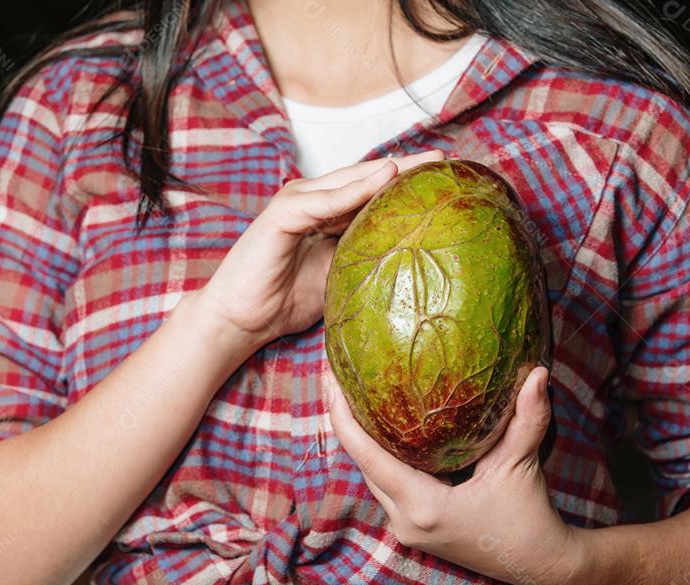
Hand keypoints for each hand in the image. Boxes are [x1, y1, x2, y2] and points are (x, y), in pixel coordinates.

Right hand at [196, 151, 444, 349]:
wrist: (242, 318)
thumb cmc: (285, 300)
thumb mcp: (339, 276)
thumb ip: (366, 256)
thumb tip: (410, 257)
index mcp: (327, 213)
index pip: (372, 191)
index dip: (407, 184)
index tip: (447, 180)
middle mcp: (313, 199)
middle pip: (366, 178)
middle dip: (407, 168)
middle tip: (447, 161)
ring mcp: (297, 201)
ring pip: (350, 181)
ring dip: (389, 171)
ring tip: (426, 164)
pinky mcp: (283, 212)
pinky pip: (325, 200)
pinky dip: (355, 190)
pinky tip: (386, 177)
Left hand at [326, 367, 581, 584]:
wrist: (538, 564)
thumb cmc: (529, 519)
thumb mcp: (522, 465)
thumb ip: (527, 419)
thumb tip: (537, 373)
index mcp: (423, 507)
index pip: (367, 456)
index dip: (343, 417)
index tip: (329, 381)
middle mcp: (405, 520)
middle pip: (362, 463)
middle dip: (346, 420)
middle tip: (336, 376)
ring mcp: (406, 527)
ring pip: (372, 474)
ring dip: (361, 438)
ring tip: (349, 393)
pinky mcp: (412, 526)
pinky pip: (386, 483)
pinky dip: (381, 455)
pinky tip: (378, 424)